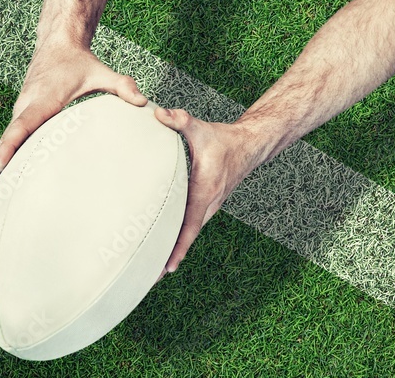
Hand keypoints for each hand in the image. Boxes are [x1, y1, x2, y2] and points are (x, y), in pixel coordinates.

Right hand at [0, 42, 147, 200]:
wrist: (58, 44)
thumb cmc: (80, 62)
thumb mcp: (103, 72)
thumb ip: (124, 86)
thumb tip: (144, 102)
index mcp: (43, 99)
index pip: (22, 126)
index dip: (10, 147)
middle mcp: (25, 106)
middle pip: (7, 140)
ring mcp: (21, 110)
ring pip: (6, 141)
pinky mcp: (22, 113)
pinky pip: (11, 137)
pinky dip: (5, 157)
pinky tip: (3, 180)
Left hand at [154, 107, 262, 273]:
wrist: (250, 145)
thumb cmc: (224, 140)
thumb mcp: (201, 129)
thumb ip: (179, 121)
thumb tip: (158, 114)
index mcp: (205, 192)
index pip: (189, 226)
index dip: (178, 248)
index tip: (165, 270)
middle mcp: (209, 205)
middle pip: (185, 237)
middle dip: (167, 257)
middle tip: (144, 280)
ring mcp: (209, 207)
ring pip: (187, 233)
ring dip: (172, 249)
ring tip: (149, 270)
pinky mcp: (207, 204)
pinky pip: (190, 225)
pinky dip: (177, 237)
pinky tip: (164, 244)